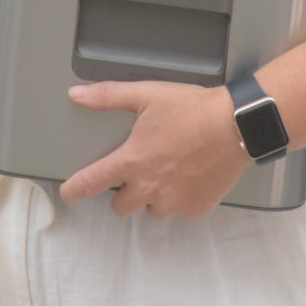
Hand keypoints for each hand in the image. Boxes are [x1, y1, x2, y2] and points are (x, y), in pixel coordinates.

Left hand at [59, 81, 249, 216]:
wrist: (237, 125)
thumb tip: (76, 95)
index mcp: (132, 161)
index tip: (69, 193)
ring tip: (169, 171)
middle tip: (138, 171)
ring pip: (151, 210)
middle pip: (120, 207)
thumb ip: (108, 96)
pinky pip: (179, 209)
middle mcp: (149, 188)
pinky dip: (181, 197)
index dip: (74, 190)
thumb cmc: (192, 109)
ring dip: (154, 196)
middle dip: (124, 193)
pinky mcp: (196, 209)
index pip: (90, 184)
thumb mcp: (147, 94)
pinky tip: (191, 176)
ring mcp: (173, 202)